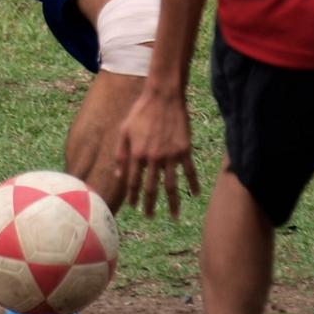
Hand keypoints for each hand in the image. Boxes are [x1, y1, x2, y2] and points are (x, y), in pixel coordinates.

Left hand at [114, 90, 200, 217]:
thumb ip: (120, 154)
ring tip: (173, 215)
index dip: (133, 195)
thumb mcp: (124, 131)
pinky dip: (193, 184)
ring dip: (172, 202)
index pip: (133, 181)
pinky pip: (189, 171)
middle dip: (149, 204)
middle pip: (151, 187)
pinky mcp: (184, 150)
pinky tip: (194, 194)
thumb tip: (118, 176)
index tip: (134, 206)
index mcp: (137, 154)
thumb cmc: (141, 111)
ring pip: (172, 185)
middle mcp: (153, 158)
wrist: (163, 96)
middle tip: (149, 216)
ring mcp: (170, 155)